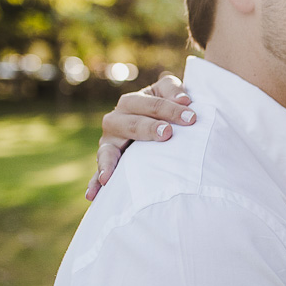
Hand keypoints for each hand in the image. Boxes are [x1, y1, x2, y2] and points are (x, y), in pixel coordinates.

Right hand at [86, 74, 193, 199]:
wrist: (157, 122)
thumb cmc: (165, 106)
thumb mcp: (169, 92)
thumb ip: (174, 90)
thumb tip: (184, 100)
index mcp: (131, 103)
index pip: (150, 105)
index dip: (171, 109)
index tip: (192, 117)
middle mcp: (116, 121)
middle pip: (130, 124)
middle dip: (148, 128)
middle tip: (167, 133)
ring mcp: (109, 143)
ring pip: (108, 150)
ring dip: (110, 161)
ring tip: (111, 174)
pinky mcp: (108, 162)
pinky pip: (100, 173)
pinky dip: (95, 183)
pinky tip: (93, 195)